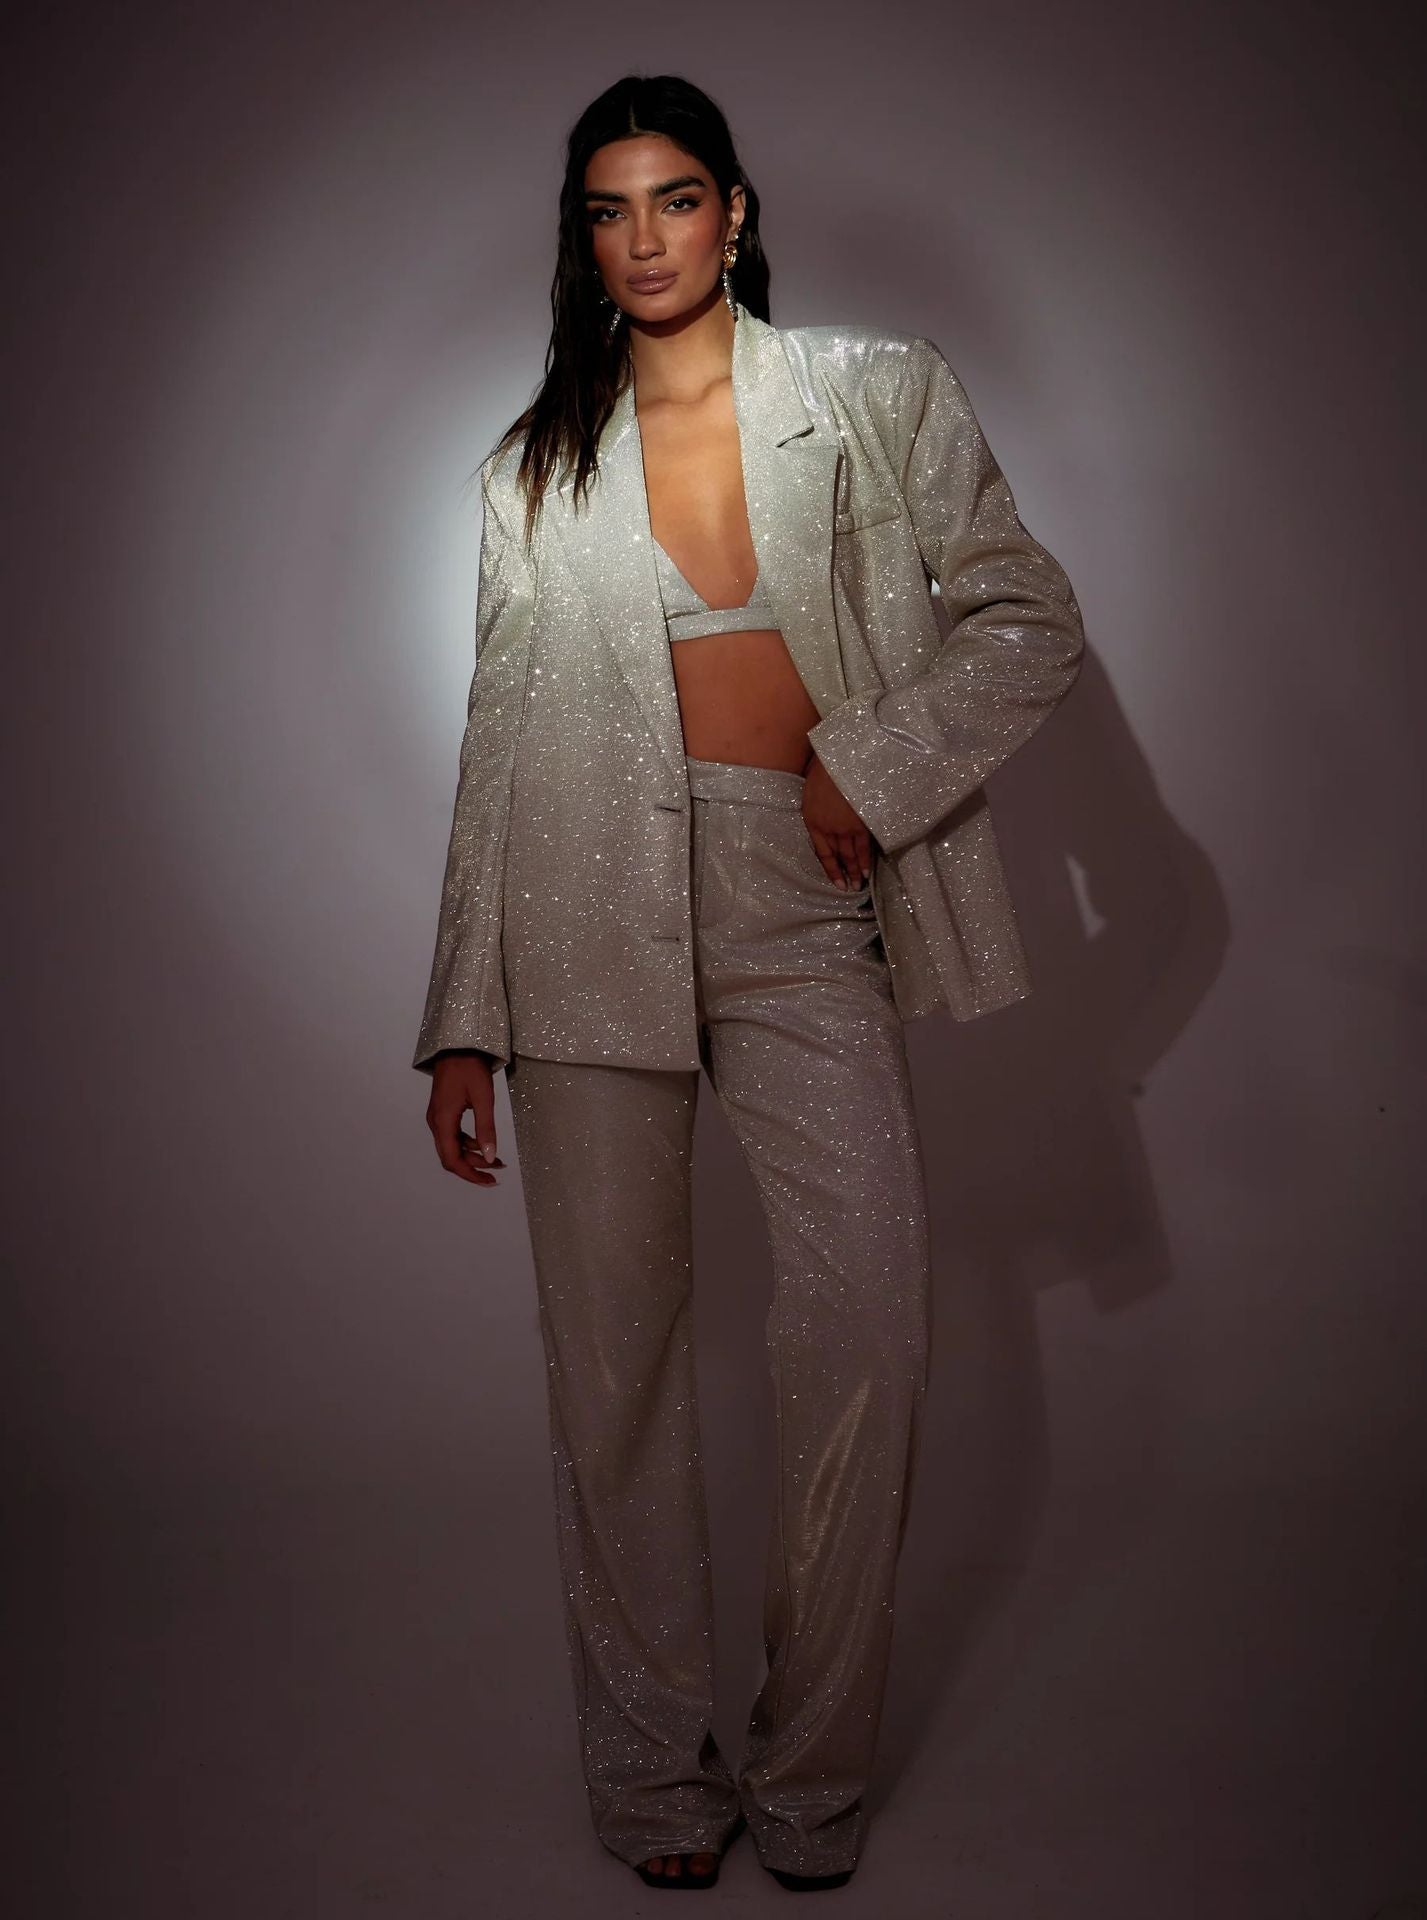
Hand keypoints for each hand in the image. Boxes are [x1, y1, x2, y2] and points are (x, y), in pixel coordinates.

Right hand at [426, 1050, 505, 1186]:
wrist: (457, 1045)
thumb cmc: (470, 1068)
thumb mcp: (484, 1098)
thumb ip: (486, 1129)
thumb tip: (489, 1157)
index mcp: (443, 1121)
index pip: (452, 1160)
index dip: (470, 1174)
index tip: (489, 1181)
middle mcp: (436, 1123)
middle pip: (450, 1157)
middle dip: (473, 1167)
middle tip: (497, 1171)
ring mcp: (437, 1117)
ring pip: (452, 1147)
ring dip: (472, 1156)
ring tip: (496, 1159)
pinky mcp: (443, 1112)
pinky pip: (453, 1136)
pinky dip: (468, 1144)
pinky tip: (482, 1143)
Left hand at [802, 752, 873, 888]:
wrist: (842, 760)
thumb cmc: (825, 768)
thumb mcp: (811, 789)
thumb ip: (816, 807)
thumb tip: (823, 815)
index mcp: (813, 821)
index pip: (822, 852)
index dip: (830, 868)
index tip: (836, 881)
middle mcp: (828, 829)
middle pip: (838, 856)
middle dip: (844, 873)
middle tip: (850, 888)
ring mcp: (846, 828)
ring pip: (851, 854)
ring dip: (856, 870)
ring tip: (860, 884)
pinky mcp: (863, 823)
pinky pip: (865, 846)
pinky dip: (866, 860)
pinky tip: (868, 870)